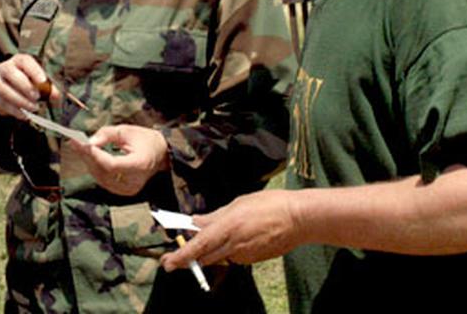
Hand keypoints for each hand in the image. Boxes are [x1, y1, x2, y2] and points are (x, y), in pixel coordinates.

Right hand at [0, 54, 59, 116]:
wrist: (8, 90)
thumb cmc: (28, 83)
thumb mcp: (39, 82)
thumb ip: (48, 87)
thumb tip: (56, 95)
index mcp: (18, 61)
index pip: (24, 61)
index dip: (34, 70)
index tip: (43, 81)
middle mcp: (4, 68)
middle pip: (9, 72)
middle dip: (24, 85)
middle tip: (37, 97)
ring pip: (3, 89)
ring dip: (20, 100)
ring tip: (33, 108)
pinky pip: (0, 103)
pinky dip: (13, 110)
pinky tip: (24, 115)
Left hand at [69, 125, 169, 195]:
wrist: (159, 154)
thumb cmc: (143, 140)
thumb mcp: (126, 131)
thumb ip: (107, 134)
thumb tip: (88, 142)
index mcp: (140, 164)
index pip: (112, 165)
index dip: (96, 155)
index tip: (83, 143)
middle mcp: (135, 181)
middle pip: (104, 172)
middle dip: (88, 157)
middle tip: (75, 143)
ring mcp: (129, 189)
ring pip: (101, 178)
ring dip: (88, 163)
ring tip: (79, 148)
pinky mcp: (124, 192)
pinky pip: (104, 181)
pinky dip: (94, 168)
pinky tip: (88, 157)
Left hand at [160, 189, 304, 269]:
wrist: (299, 219)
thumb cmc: (268, 205)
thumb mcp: (237, 204)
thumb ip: (214, 216)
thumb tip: (195, 221)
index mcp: (227, 228)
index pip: (198, 246)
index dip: (181, 256)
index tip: (167, 262)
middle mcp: (233, 245)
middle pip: (204, 257)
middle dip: (189, 258)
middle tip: (174, 257)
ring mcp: (244, 255)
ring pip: (218, 257)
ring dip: (209, 251)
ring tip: (212, 237)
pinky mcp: (253, 260)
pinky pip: (233, 257)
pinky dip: (227, 250)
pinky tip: (236, 237)